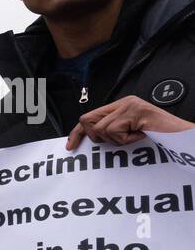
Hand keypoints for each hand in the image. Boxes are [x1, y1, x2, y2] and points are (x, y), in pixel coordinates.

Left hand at [66, 96, 193, 149]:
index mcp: (119, 107)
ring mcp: (129, 105)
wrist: (180, 135)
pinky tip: (140, 134)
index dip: (77, 133)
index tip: (70, 147)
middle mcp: (122, 103)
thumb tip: (90, 139)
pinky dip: (126, 139)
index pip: (88, 118)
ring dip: (117, 140)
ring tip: (134, 136)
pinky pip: (115, 131)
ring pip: (101, 129)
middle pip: (87, 120)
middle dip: (98, 137)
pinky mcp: (134, 110)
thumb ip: (111, 132)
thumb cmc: (157, 138)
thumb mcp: (128, 135)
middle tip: (119, 139)